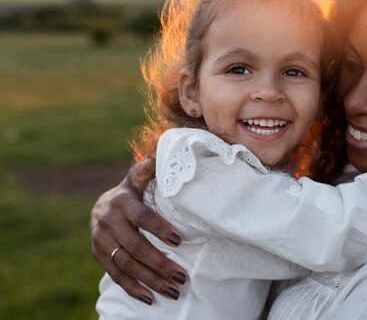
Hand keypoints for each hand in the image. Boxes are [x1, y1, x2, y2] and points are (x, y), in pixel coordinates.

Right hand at [90, 156, 187, 303]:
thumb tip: (159, 154)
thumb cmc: (131, 192)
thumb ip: (147, 169)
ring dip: (150, 280)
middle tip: (182, 276)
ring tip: (173, 290)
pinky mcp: (97, 256)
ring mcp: (100, 241)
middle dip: (160, 263)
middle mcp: (107, 222)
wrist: (102, 206)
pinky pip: (116, 276)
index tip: (179, 240)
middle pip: (135, 247)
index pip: (141, 217)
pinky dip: (133, 289)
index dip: (159, 229)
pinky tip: (151, 299)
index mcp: (121, 201)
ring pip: (126, 265)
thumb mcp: (137, 178)